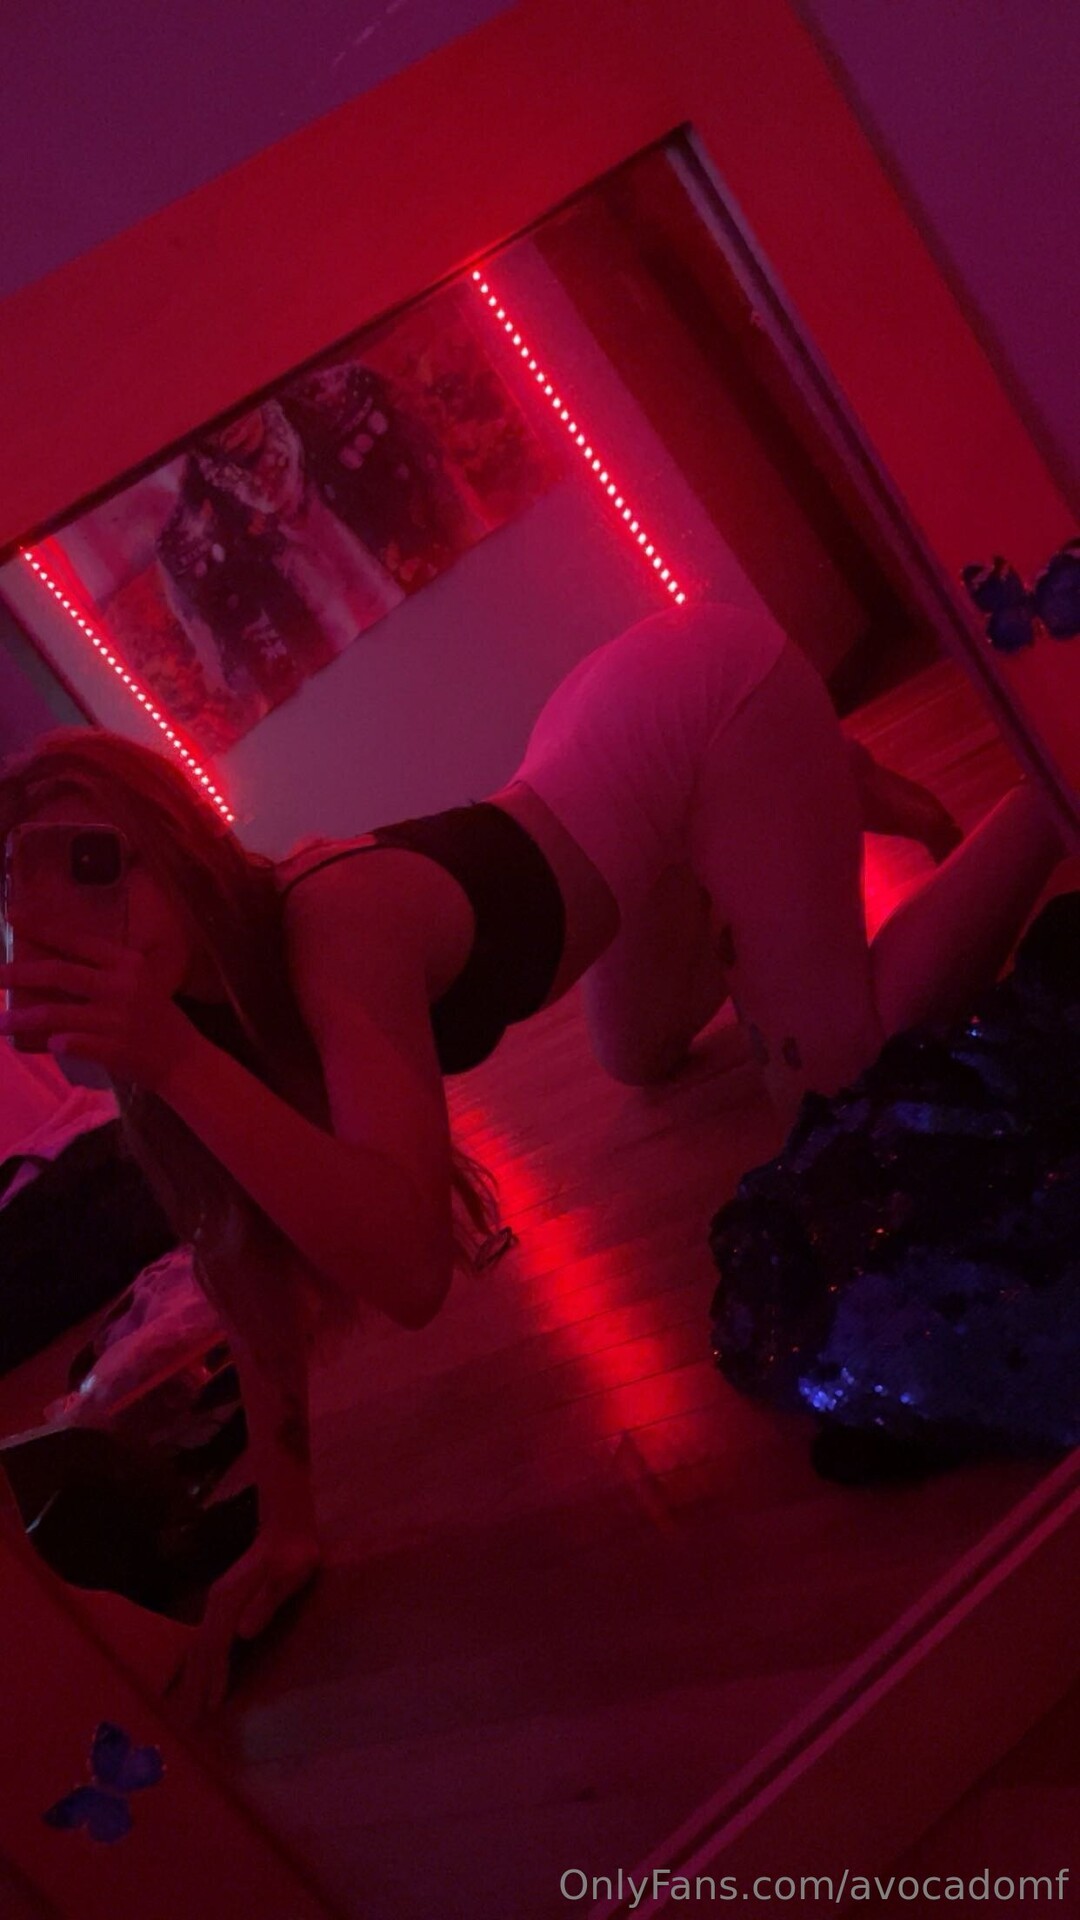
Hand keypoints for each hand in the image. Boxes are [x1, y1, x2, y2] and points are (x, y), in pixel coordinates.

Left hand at [0, 930, 191, 1090]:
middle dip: (19, 974)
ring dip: (22, 1018)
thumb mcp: (139, 983)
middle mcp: (121, 986)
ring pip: (55, 1014)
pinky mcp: (113, 1048)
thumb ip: (105, 972)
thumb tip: (55, 966)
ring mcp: (116, 1019)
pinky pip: (71, 1043)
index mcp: (127, 963)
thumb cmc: (157, 1019)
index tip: (13, 918)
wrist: (183, 1059)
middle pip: (59, 974)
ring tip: (0, 1021)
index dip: (42, 929)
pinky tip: (44, 1045)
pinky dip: (56, 1043)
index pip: (77, 941)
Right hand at [163, 1524, 320, 1723]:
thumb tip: (242, 1633)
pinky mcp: (223, 1604)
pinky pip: (204, 1640)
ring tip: (186, 1708)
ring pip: (197, 1646)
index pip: (216, 1647)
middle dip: (194, 1685)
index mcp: (229, 1601)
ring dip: (191, 1677)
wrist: (286, 1529)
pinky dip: (197, 1662)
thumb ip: (267, 1601)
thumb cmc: (293, 1554)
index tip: (211, 1707)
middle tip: (188, 1722)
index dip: (214, 1677)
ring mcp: (216, 1603)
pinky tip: (195, 1675)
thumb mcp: (289, 1575)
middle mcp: (216, 1603)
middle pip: (199, 1651)